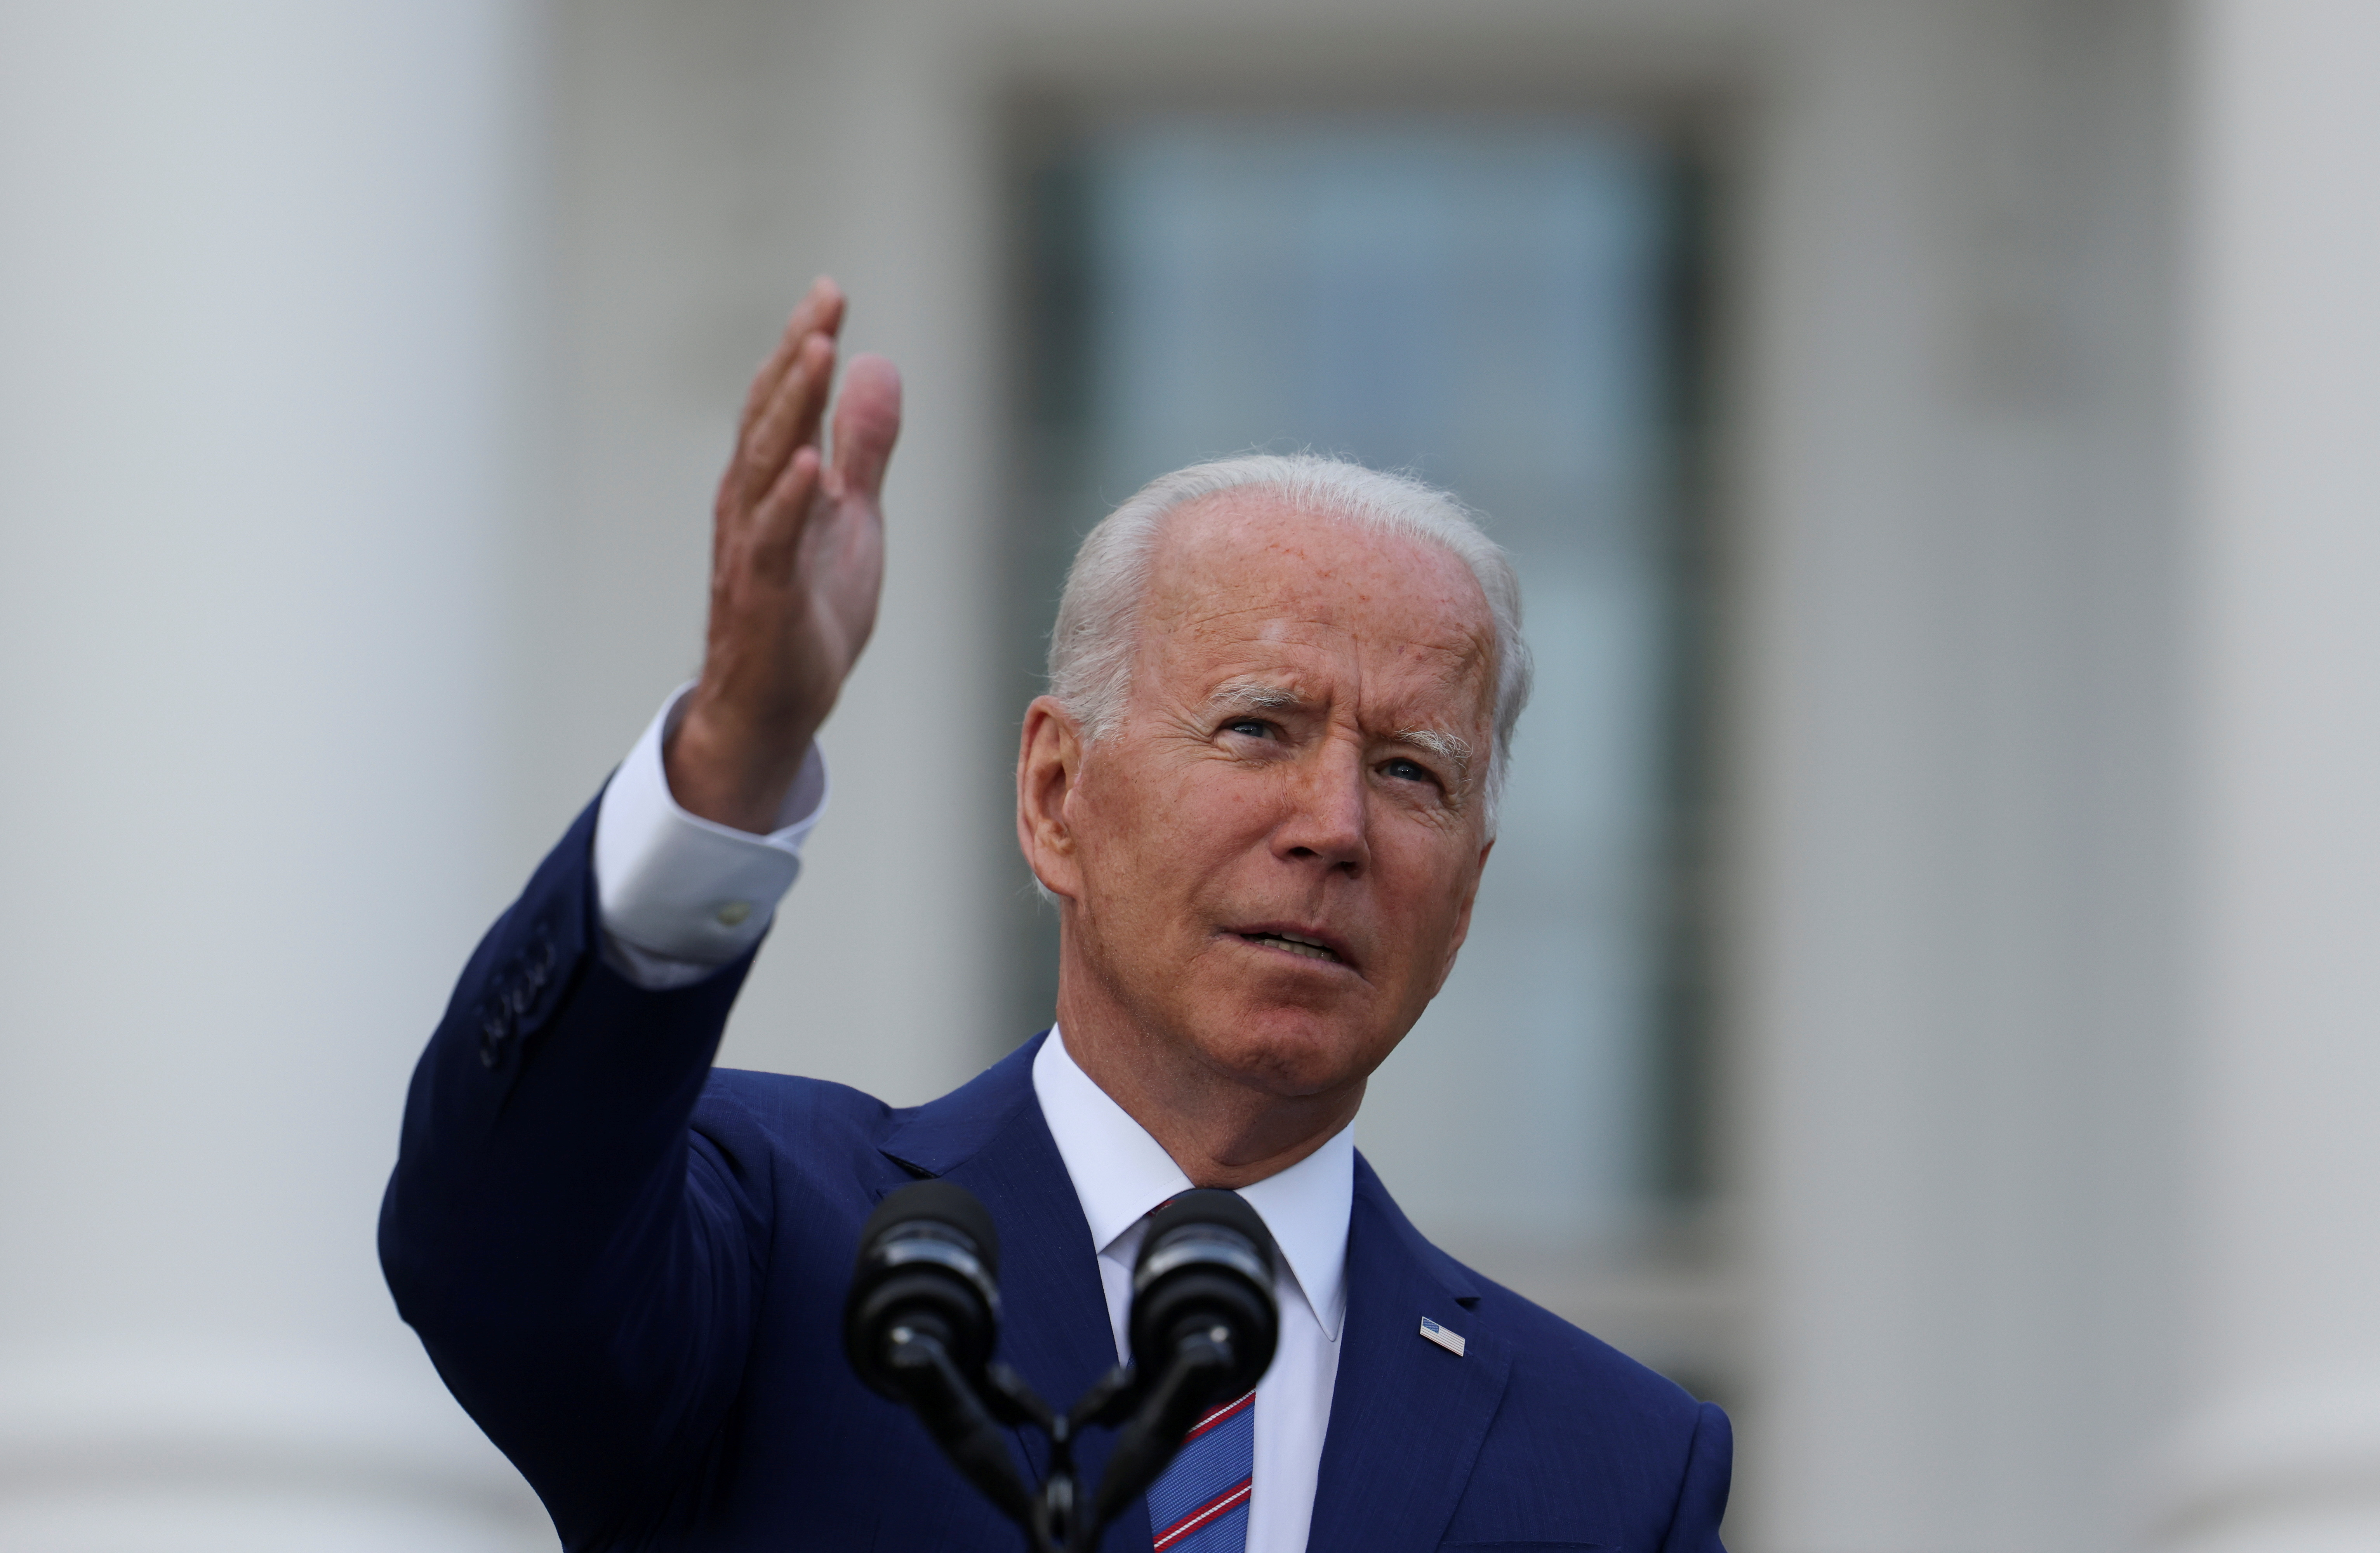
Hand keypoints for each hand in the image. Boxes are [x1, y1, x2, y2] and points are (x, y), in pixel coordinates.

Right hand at [667, 278, 901, 831]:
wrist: (774, 704)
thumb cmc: (808, 608)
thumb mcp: (850, 514)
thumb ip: (862, 445)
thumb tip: (877, 365)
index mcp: (773, 481)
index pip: (786, 400)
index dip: (805, 344)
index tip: (831, 292)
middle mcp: (752, 503)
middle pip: (772, 415)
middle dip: (798, 355)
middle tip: (826, 299)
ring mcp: (753, 547)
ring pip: (767, 464)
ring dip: (789, 409)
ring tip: (817, 353)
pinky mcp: (764, 595)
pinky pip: (772, 541)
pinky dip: (788, 503)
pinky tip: (810, 467)